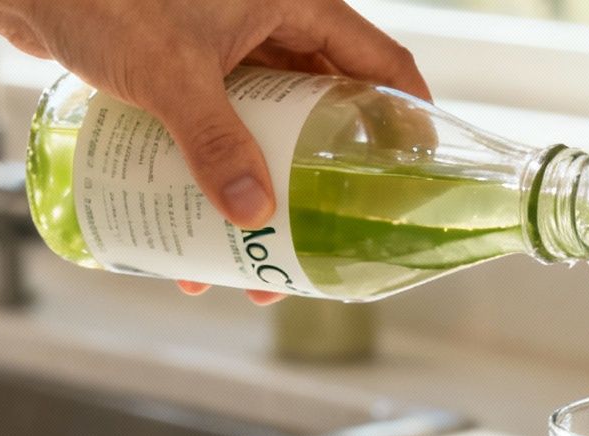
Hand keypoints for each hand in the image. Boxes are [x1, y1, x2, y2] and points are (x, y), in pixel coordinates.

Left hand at [0, 0, 430, 303]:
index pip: (380, 59)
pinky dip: (218, 175)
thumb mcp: (170, 74)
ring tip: (254, 257)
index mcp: (293, 2)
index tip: (419, 170)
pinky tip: (195, 227)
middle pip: (325, 106)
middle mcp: (271, 21)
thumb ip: (214, 142)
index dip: (408, 114)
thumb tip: (253, 217)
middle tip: (328, 237)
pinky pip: (223, 128)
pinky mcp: (188, 67)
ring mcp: (230, 47)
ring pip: (271, 126)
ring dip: (266, 191)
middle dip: (324, 178)